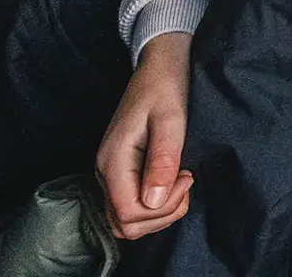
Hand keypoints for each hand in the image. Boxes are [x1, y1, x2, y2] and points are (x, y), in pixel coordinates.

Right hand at [97, 32, 194, 240]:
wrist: (158, 68)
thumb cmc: (165, 89)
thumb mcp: (171, 121)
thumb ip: (163, 160)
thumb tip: (153, 202)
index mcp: (113, 160)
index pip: (128, 212)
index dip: (161, 208)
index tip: (186, 177)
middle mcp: (104, 172)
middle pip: (124, 224)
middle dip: (162, 214)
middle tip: (186, 181)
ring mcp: (110, 173)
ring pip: (126, 220)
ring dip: (159, 213)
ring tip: (181, 181)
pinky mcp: (120, 172)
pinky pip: (130, 205)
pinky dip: (153, 205)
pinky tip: (172, 181)